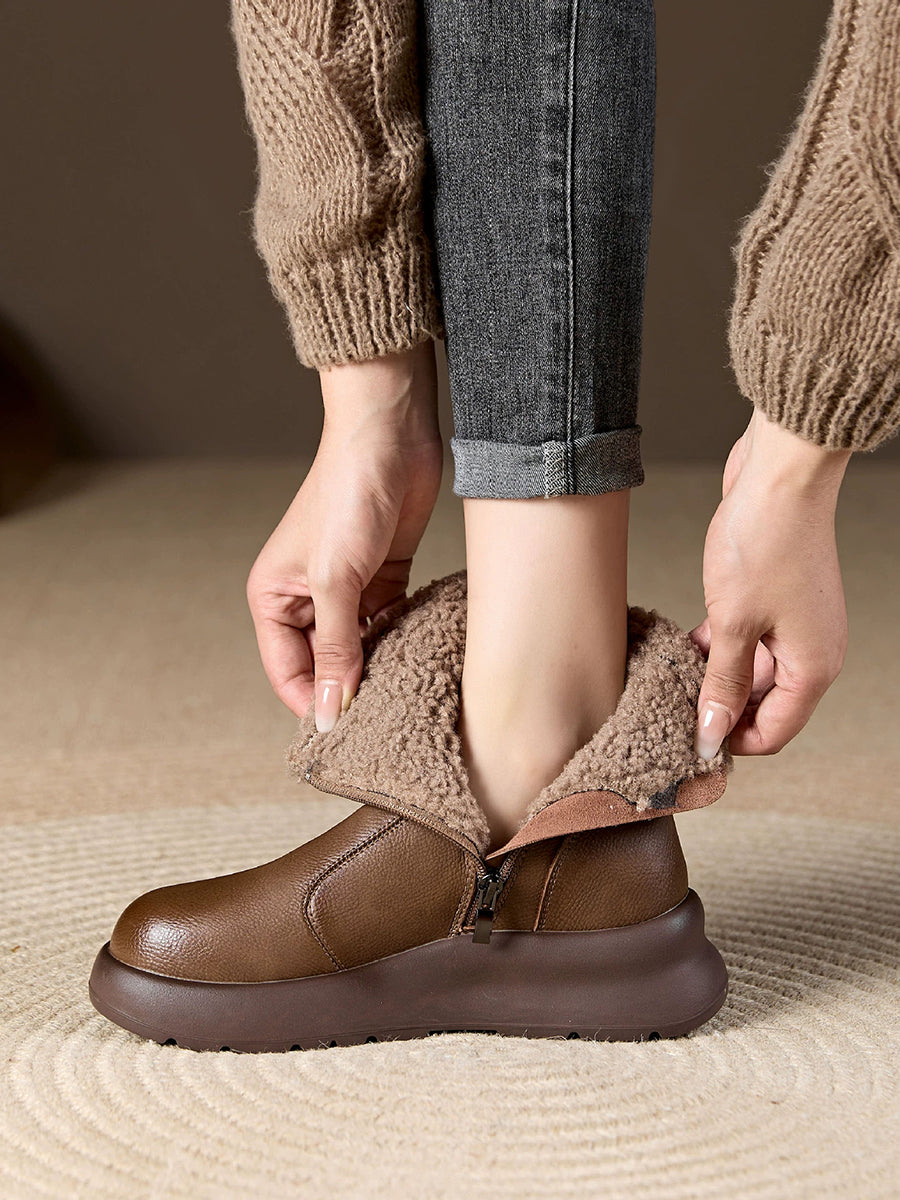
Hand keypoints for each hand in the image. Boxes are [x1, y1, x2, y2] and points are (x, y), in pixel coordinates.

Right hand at [247, 341, 442, 727]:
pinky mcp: (383, 578)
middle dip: (351, 691)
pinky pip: (388, 627)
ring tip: (408, 694)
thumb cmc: (346, 497)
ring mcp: (346, 590)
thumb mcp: (337, 582)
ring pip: (360, 650)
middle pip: (325, 666)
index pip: (288, 673)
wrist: (389, 437)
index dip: (316, 705)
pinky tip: (421, 659)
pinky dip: (401, 642)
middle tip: (387, 721)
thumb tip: (329, 714)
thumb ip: (336, 651)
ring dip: (380, 669)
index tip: (351, 735)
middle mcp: (305, 599)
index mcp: (273, 599)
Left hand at [689, 407, 850, 757]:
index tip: (687, 741)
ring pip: (752, 672)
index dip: (731, 742)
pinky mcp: (776, 601)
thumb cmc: (764, 542)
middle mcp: (811, 651)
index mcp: (812, 668)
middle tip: (672, 710)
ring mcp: (795, 625)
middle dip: (721, 710)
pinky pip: (748, 641)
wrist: (781, 474)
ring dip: (715, 677)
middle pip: (764, 705)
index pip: (774, 733)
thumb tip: (712, 736)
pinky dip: (720, 648)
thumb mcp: (734, 622)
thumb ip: (722, 683)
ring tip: (673, 678)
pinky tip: (684, 645)